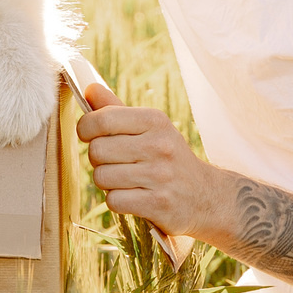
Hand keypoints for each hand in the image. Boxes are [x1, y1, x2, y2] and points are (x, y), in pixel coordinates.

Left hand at [78, 85, 229, 242]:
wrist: (207, 196)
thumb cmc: (169, 158)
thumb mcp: (150, 128)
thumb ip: (117, 110)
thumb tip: (89, 88)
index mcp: (155, 121)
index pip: (101, 119)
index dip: (85, 128)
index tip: (89, 134)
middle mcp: (159, 146)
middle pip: (97, 150)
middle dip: (98, 159)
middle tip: (114, 162)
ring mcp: (160, 176)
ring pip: (102, 177)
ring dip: (107, 182)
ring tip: (126, 180)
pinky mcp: (158, 204)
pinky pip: (114, 201)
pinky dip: (118, 201)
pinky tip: (134, 196)